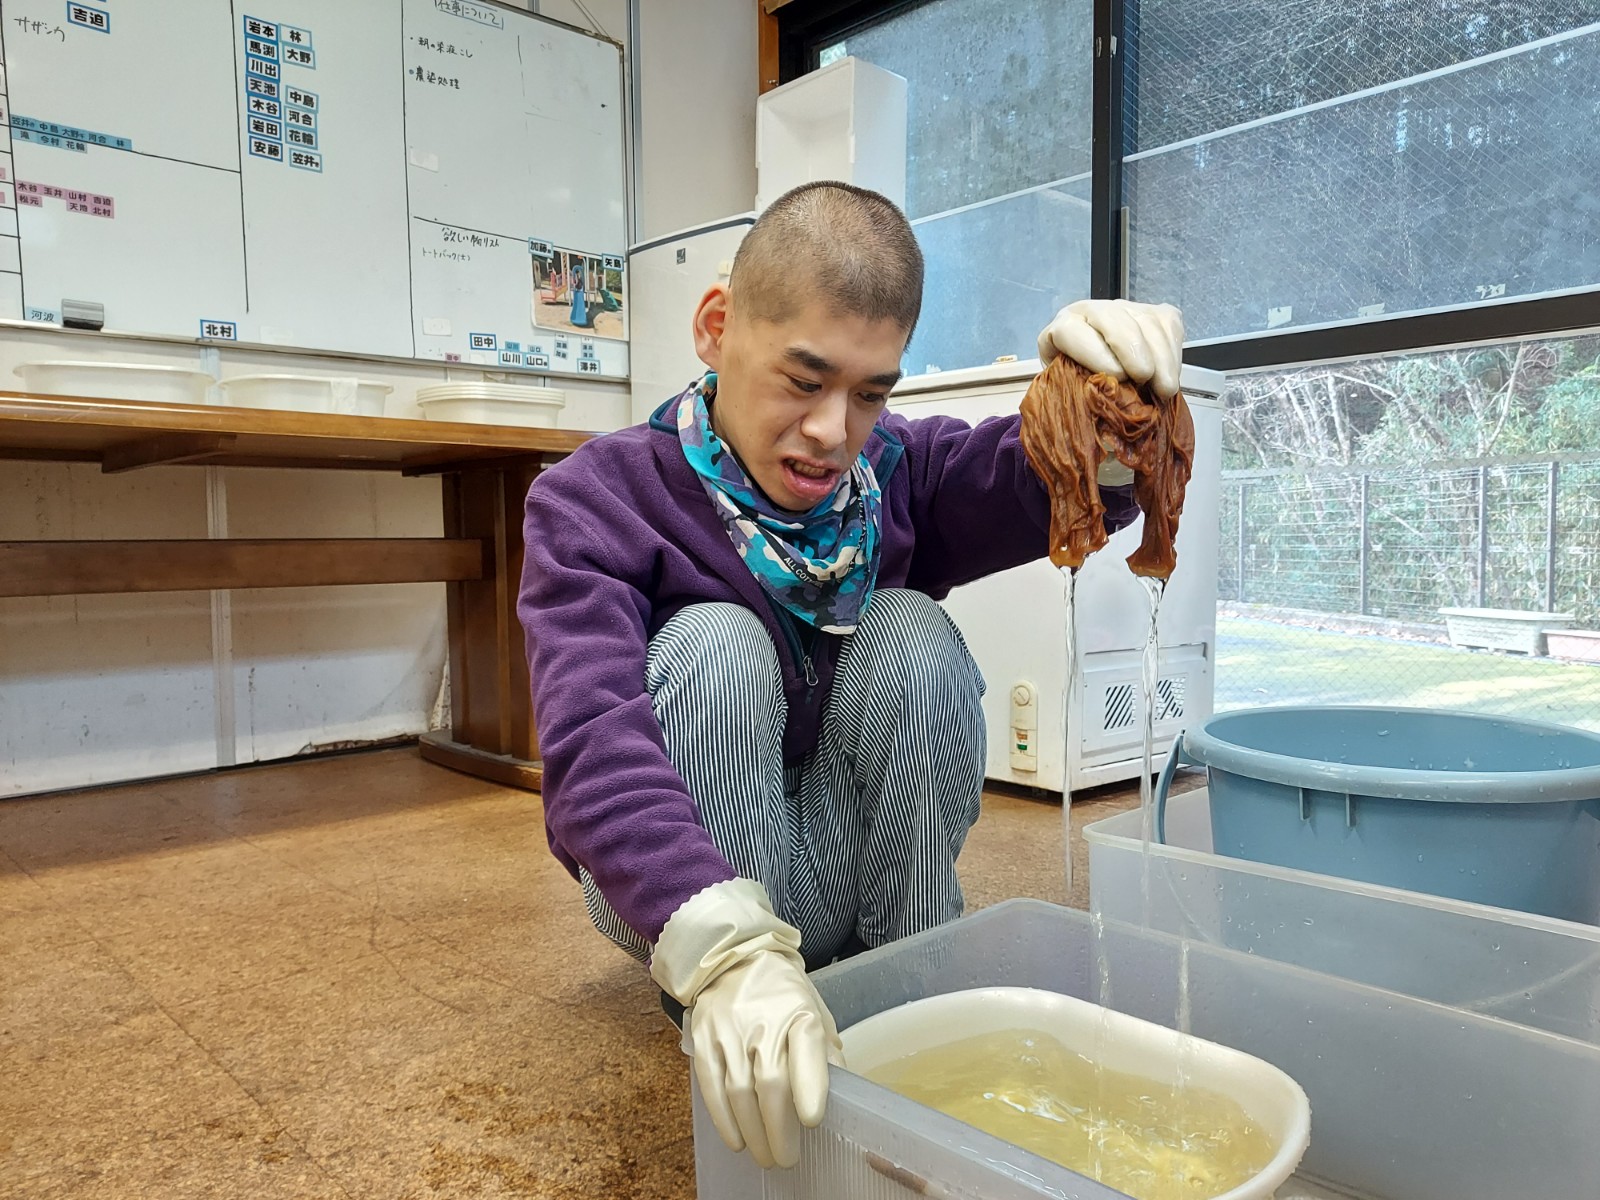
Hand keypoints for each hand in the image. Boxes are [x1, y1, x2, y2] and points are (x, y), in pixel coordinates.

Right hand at [650, 879, 843, 1168]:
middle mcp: (763, 1022)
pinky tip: (737, 1140)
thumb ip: (825, 1051)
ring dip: (753, 1131)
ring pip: (739, 1092)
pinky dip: (723, 1118)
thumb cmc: (782, 993)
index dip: (809, 1089)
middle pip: (769, 1083)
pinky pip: (711, 1086)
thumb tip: (842, 1093)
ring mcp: (729, 1032)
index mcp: (798, 1012)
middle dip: (778, 1128)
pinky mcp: (703, 1040)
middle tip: (786, 1157)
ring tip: (765, 1155)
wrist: (733, 958)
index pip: (805, 1051)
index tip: (811, 1120)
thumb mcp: (815, 1010)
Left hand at [1037, 299, 1184, 401]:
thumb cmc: (1082, 385)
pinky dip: (1174, 353)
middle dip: (1133, 348)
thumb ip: (1078, 396)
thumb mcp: (1071, 393)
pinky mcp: (1155, 312)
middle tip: (1144, 377)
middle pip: (1113, 318)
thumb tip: (1102, 408)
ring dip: (1161, 356)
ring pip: (1147, 322)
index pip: (1071, 331)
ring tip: (1164, 388)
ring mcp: (1126, 309)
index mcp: (1063, 329)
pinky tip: (1171, 376)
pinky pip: (1169, 325)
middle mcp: (1092, 312)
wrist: (1102, 374)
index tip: (1115, 378)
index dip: (1094, 354)